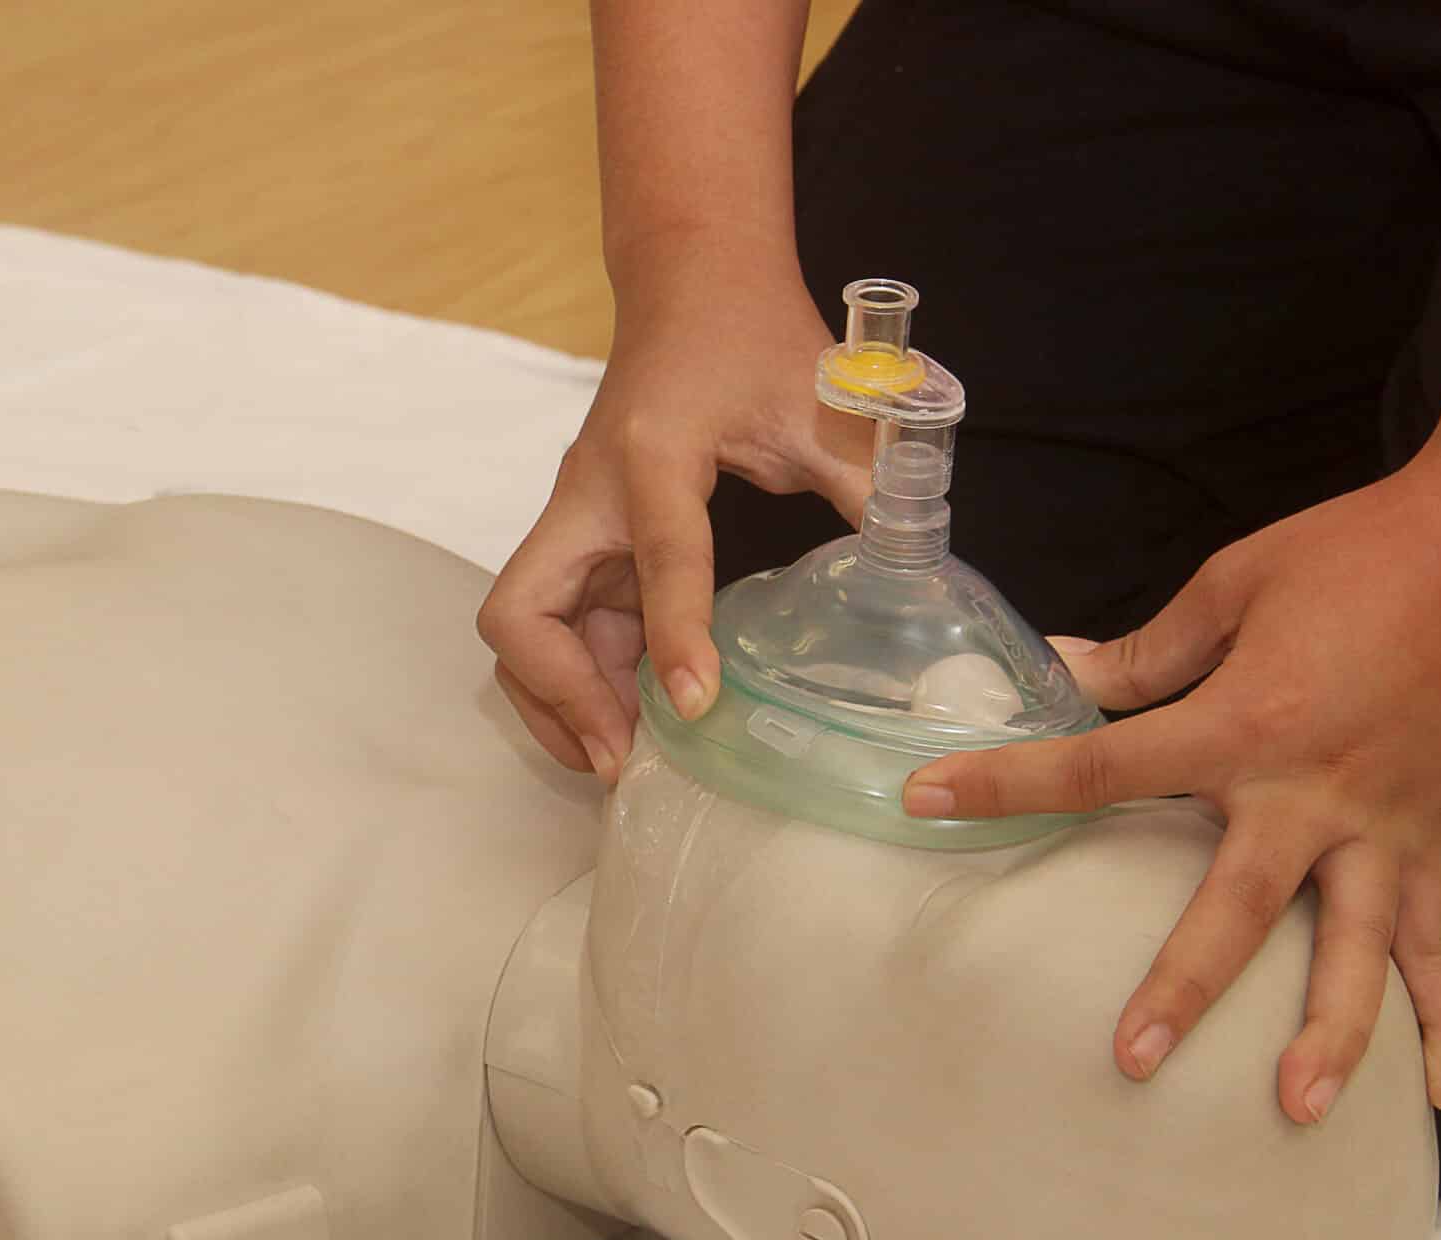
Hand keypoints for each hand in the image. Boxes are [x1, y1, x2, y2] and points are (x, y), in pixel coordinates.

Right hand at [479, 252, 870, 778]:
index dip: (675, 635)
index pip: (657, 557)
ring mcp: (576, 521)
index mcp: (653, 453)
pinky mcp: (585, 541)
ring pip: (525, 632)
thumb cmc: (753, 333)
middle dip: (562, 694)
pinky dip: (580, 680)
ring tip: (624, 757)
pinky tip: (633, 716)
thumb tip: (918, 572)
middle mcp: (589, 493)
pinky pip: (558, 627)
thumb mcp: (823, 402)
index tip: (696, 708)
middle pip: (522, 615)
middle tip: (626, 755)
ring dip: (560, 700)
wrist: (693, 281)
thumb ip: (866, 482)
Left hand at [901, 458, 1440, 1122]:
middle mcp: (1316, 793)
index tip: (925, 797)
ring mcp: (1388, 827)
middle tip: (1132, 1061)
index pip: (1102, 764)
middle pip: (1237, 908)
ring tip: (1296, 1110)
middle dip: (1183, 988)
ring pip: (1358, 953)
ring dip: (1333, 1036)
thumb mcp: (1236, 585)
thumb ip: (1149, 654)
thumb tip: (1064, 667)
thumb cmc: (1366, 550)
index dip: (1007, 781)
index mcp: (1246, 723)